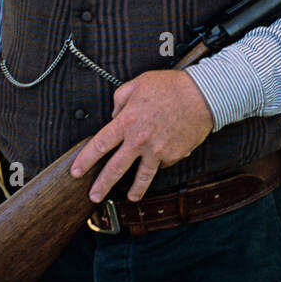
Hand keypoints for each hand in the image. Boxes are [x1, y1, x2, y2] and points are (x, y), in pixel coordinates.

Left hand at [69, 69, 213, 202]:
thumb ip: (120, 99)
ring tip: (130, 197)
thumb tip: (114, 114)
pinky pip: (163, 162)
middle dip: (102, 185)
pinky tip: (164, 155)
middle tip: (94, 196)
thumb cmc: (171, 86)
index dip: (85, 160)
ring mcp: (157, 151)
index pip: (99, 145)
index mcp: (126, 121)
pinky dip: (161, 161)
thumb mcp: (139, 83)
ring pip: (142, 177)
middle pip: (115, 169)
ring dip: (135, 190)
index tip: (77, 171)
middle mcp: (139, 140)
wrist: (203, 95)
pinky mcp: (173, 155)